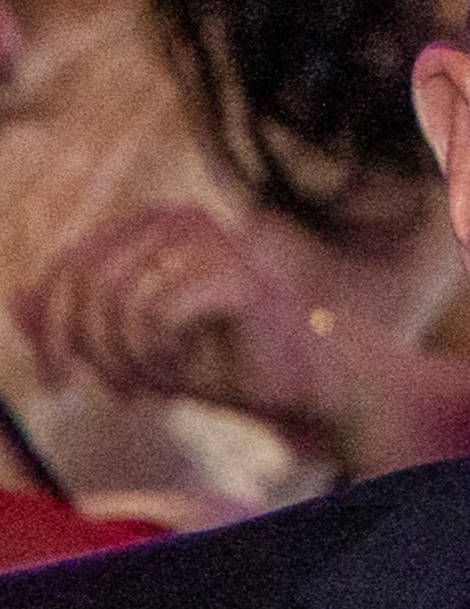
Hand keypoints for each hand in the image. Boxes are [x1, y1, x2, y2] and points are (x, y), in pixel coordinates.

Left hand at [13, 208, 346, 447]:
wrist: (301, 383)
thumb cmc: (219, 359)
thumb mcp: (129, 343)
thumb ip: (76, 319)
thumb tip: (17, 297)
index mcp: (151, 224)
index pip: (68, 268)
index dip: (51, 331)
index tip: (59, 382)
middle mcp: (178, 218)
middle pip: (85, 283)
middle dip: (88, 350)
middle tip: (118, 390)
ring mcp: (211, 241)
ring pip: (117, 302)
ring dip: (127, 358)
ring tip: (157, 379)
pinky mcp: (236, 276)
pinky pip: (156, 316)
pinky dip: (159, 354)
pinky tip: (184, 366)